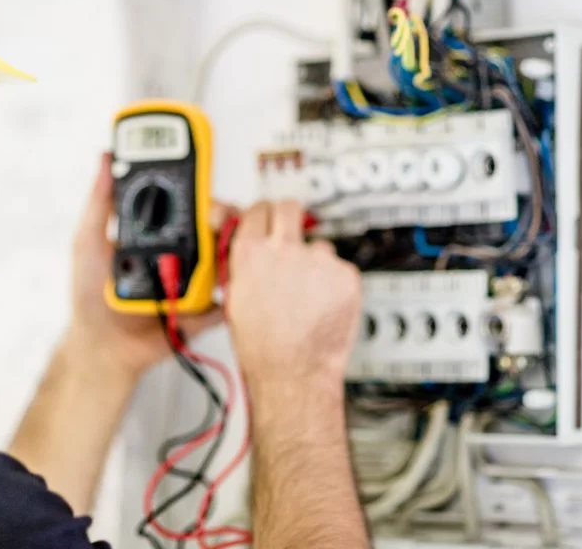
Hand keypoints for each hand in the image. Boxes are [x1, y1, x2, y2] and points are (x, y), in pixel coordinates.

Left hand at [68, 153, 224, 378]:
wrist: (101, 346)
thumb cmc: (92, 296)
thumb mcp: (89, 242)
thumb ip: (100, 202)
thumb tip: (105, 159)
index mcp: (158, 235)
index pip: (187, 206)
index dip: (200, 192)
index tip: (204, 181)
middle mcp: (180, 255)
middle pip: (214, 229)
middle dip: (221, 218)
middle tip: (215, 216)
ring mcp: (193, 282)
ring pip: (225, 260)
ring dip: (229, 252)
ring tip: (222, 249)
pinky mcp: (201, 311)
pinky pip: (224, 301)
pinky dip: (231, 295)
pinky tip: (228, 287)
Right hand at [226, 201, 361, 388]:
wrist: (293, 373)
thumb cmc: (262, 347)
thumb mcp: (236, 298)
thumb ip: (243, 264)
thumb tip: (249, 244)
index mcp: (250, 254)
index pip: (258, 210)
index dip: (263, 215)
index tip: (268, 218)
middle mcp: (283, 250)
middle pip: (289, 208)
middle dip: (289, 217)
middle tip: (291, 232)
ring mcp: (317, 260)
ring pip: (318, 245)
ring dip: (314, 263)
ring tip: (307, 295)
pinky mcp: (345, 274)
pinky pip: (339, 269)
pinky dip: (334, 284)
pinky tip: (323, 305)